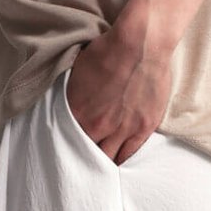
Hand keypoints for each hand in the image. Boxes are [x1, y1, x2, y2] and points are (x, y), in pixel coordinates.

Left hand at [63, 32, 171, 165]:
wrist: (140, 44)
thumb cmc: (108, 50)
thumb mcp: (78, 71)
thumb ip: (72, 94)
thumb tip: (67, 101)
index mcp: (78, 112)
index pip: (67, 142)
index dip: (67, 148)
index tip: (67, 151)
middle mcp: (98, 126)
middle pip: (87, 155)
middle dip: (84, 159)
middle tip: (82, 163)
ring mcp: (123, 129)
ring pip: (109, 157)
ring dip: (103, 162)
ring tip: (99, 166)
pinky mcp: (144, 127)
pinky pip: (130, 152)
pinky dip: (122, 158)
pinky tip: (117, 162)